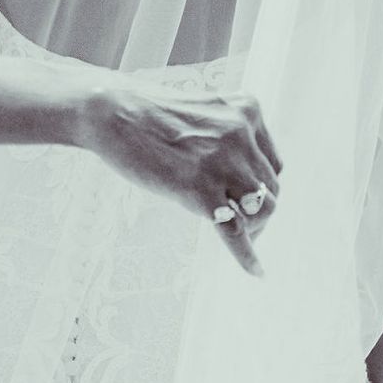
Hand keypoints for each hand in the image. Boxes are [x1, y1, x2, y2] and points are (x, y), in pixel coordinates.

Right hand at [87, 83, 281, 271]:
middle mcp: (242, 134)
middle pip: (270, 188)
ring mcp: (223, 162)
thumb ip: (225, 133)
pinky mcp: (201, 189)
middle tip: (242, 227)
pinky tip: (256, 271)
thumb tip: (236, 170)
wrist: (111, 112)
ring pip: (263, 208)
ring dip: (255, 229)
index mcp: (247, 111)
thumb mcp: (202, 112)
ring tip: (242, 240)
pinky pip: (235, 230)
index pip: (272, 163)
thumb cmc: (147, 112)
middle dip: (258, 210)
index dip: (261, 186)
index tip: (246, 201)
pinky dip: (247, 254)